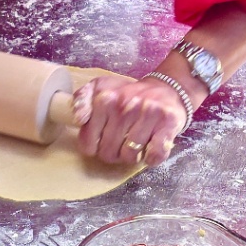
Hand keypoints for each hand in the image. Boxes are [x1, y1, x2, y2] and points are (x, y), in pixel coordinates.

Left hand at [71, 73, 187, 166]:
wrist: (166, 89)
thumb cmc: (129, 94)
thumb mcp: (100, 88)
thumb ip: (82, 99)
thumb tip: (78, 118)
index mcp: (104, 99)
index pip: (88, 143)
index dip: (94, 147)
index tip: (102, 141)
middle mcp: (125, 105)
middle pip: (108, 152)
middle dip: (113, 154)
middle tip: (120, 144)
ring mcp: (148, 114)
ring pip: (129, 156)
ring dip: (132, 156)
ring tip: (134, 145)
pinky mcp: (168, 123)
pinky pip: (154, 154)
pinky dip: (151, 158)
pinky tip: (150, 149)